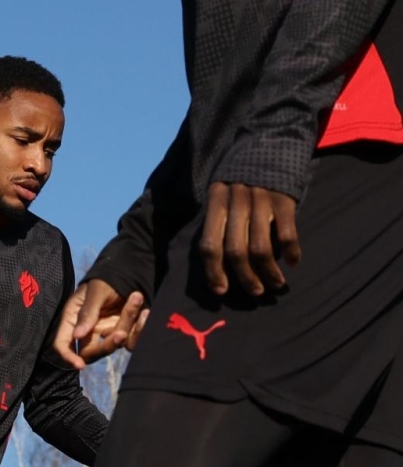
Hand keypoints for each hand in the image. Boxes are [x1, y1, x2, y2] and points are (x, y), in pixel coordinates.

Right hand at [52, 279, 149, 368]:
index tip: (79, 365)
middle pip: (91, 352)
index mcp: (73, 320)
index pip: (63, 344)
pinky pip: (134, 340)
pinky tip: (146, 311)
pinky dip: (141, 327)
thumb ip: (87, 313)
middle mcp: (89, 330)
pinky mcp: (126, 331)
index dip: (68, 356)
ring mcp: (108, 332)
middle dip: (107, 345)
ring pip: (116, 344)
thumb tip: (77, 336)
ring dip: (129, 323)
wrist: (130, 271)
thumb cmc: (106, 278)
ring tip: (136, 297)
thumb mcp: (95, 291)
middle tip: (121, 333)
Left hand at [199, 181, 299, 296]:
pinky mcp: (285, 199)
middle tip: (254, 292)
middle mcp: (236, 202)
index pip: (209, 244)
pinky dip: (291, 252)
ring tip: (274, 284)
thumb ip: (218, 219)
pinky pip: (287, 234)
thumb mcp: (221, 191)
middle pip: (235, 251)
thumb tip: (216, 260)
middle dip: (244, 277)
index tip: (220, 291)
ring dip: (268, 272)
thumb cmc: (242, 174)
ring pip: (261, 248)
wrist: (272, 139)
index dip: (213, 272)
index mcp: (215, 202)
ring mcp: (262, 200)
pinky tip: (293, 262)